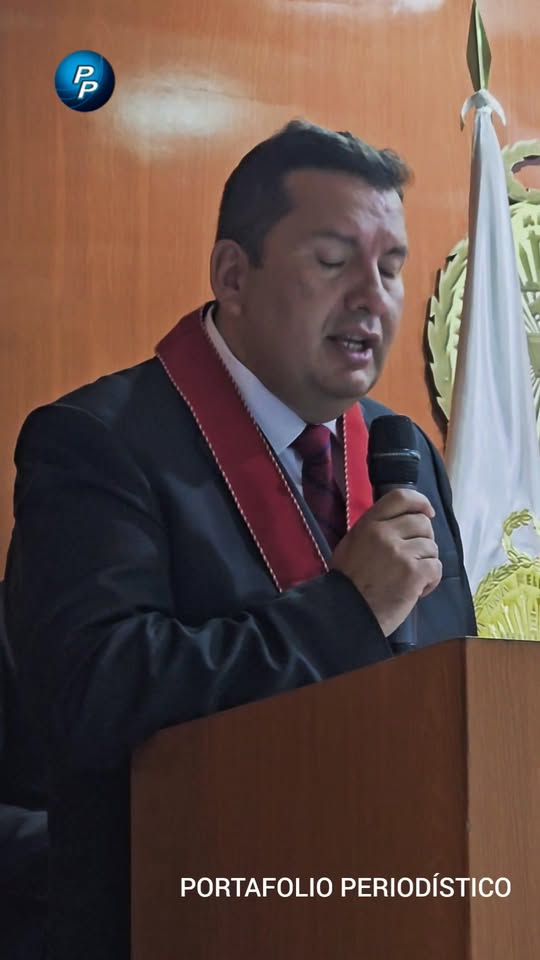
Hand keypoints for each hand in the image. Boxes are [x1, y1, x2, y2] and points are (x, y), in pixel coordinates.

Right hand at [331, 489, 441, 636]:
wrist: (346, 612)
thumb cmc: (348, 581)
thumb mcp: (353, 543)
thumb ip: (376, 529)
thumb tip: (404, 520)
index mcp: (369, 523)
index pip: (401, 497)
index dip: (420, 502)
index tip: (427, 513)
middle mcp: (385, 533)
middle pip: (423, 523)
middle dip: (424, 540)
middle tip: (413, 558)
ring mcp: (401, 553)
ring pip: (432, 547)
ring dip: (426, 563)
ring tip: (410, 578)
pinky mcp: (413, 573)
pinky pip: (436, 567)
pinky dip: (431, 580)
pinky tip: (417, 589)